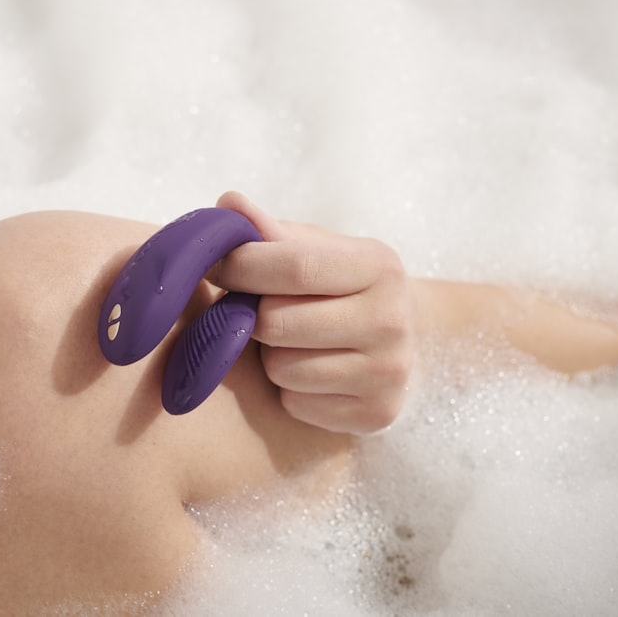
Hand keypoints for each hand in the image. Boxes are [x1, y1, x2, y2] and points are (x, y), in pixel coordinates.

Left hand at [211, 192, 413, 433]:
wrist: (404, 338)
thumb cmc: (343, 286)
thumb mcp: (317, 249)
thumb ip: (269, 231)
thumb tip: (227, 203)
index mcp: (378, 265)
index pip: (295, 267)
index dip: (241, 267)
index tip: (213, 266)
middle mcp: (392, 319)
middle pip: (278, 323)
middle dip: (254, 316)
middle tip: (259, 308)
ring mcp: (389, 372)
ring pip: (282, 368)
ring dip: (271, 356)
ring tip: (293, 341)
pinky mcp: (377, 414)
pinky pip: (296, 403)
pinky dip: (291, 390)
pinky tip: (313, 371)